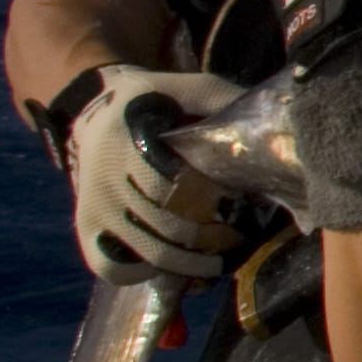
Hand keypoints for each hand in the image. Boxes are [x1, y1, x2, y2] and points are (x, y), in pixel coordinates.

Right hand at [43, 64, 244, 284]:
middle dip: (202, 237)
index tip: (235, 207)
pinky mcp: (85, 225)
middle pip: (160, 222)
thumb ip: (221, 98)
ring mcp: (91, 204)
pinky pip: (107, 264)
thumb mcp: (184, 87)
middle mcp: (102, 176)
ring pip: (141, 249)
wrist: (92, 108)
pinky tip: (166, 269)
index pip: (168, 185)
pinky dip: (138, 274)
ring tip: (214, 265)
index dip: (205, 201)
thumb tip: (276, 113)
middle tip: (236, 241)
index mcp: (127, 140)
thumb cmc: (153, 100)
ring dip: (182, 263)